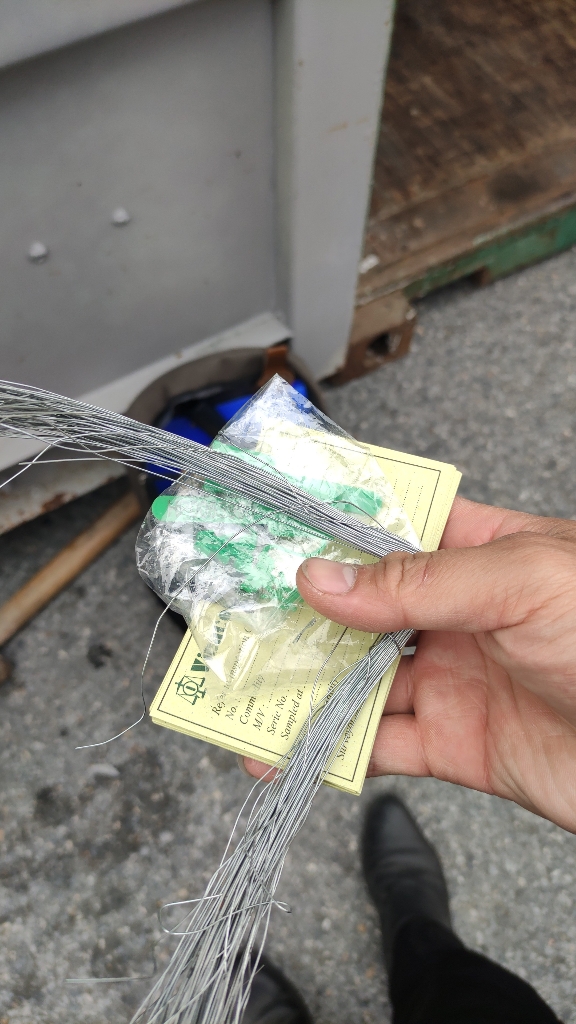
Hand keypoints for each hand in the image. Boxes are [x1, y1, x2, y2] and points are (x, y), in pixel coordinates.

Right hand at [243, 497, 575, 832]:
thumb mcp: (523, 581)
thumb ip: (420, 581)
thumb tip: (324, 577)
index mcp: (482, 552)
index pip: (393, 526)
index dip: (332, 526)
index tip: (269, 527)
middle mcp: (461, 612)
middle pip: (362, 606)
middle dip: (300, 610)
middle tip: (235, 613)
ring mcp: (454, 677)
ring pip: (357, 677)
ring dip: (300, 684)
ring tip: (241, 687)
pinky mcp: (455, 744)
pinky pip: (377, 745)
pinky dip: (327, 749)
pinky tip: (283, 750)